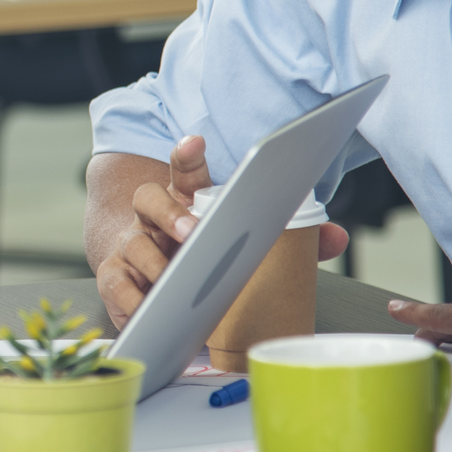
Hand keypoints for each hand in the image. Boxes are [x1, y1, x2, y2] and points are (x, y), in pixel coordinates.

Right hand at [93, 135, 345, 327]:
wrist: (147, 280)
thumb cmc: (199, 258)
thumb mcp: (241, 245)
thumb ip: (290, 241)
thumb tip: (337, 236)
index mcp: (186, 202)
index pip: (185, 171)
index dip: (188, 155)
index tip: (196, 141)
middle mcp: (153, 219)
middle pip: (150, 199)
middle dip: (170, 214)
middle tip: (192, 231)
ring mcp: (131, 247)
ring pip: (134, 245)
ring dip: (154, 262)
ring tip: (175, 281)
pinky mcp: (114, 279)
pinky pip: (116, 286)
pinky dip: (132, 299)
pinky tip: (150, 310)